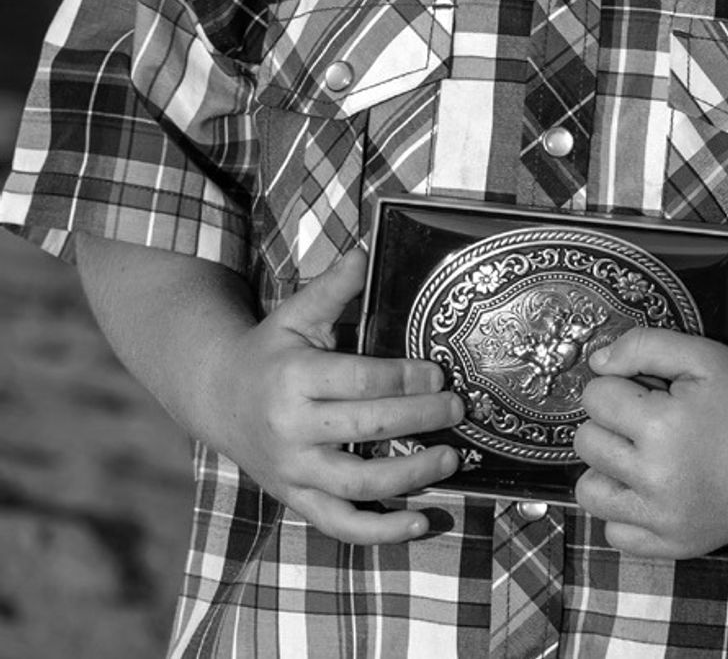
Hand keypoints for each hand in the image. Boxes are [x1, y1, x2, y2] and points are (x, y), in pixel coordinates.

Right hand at [210, 248, 462, 543]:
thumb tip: (370, 246)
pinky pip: (340, 525)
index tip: (440, 373)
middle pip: (367, 430)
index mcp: (294, 377)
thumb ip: (335, 286)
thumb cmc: (271, 349)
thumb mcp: (296, 312)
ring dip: (411, 477)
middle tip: (459, 408)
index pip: (360, 381)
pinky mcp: (296, 498)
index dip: (404, 379)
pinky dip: (382, 533)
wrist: (217, 395)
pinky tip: (420, 523)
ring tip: (452, 459)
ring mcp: (293, 470)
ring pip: (358, 485)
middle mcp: (291, 429)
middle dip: (420, 419)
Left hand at [574, 329, 727, 558]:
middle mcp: (657, 479)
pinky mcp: (674, 547)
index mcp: (662, 427)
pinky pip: (614, 533)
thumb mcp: (702, 355)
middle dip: (609, 422)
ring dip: (607, 468)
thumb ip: (643, 346)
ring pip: (589, 492)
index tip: (647, 389)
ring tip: (640, 455)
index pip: (595, 397)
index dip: (618, 384)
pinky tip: (650, 489)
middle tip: (647, 419)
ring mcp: (664, 520)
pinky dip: (624, 510)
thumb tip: (595, 363)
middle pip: (586, 442)